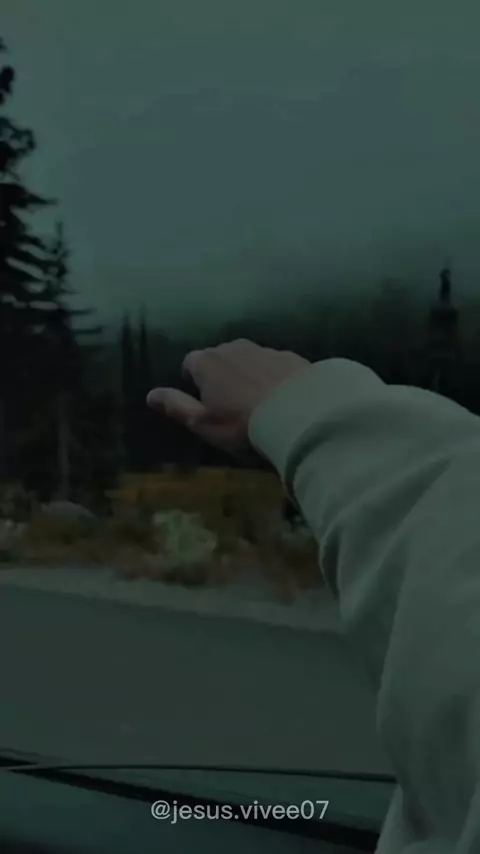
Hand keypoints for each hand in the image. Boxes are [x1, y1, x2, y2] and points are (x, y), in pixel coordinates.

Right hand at [146, 339, 310, 454]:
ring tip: (256, 400)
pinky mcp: (290, 356)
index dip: (194, 381)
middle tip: (230, 403)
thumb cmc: (243, 423)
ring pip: (247, 358)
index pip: (190, 363)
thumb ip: (176, 406)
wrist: (300, 414)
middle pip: (219, 357)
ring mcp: (264, 348)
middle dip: (220, 374)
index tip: (204, 401)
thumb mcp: (204, 423)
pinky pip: (273, 364)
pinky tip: (281, 396)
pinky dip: (272, 375)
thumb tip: (150, 394)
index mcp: (206, 362)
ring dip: (247, 373)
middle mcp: (233, 347)